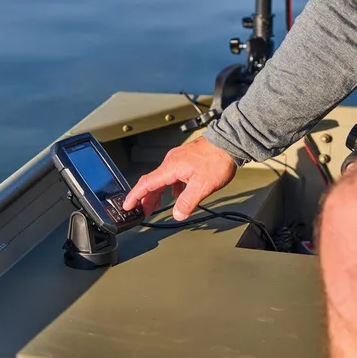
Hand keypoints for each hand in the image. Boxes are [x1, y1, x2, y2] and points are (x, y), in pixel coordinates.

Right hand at [122, 136, 236, 220]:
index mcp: (171, 168)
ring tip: (158, 204)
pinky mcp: (186, 158)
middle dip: (146, 198)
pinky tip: (178, 192)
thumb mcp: (202, 186)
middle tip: (144, 211)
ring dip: (158, 193)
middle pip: (152, 182)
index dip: (134, 196)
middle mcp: (171, 161)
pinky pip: (173, 174)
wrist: (229, 143)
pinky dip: (170, 186)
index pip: (146, 184)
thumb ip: (187, 202)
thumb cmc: (217, 159)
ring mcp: (179, 159)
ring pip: (162, 178)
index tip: (127, 205)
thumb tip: (178, 214)